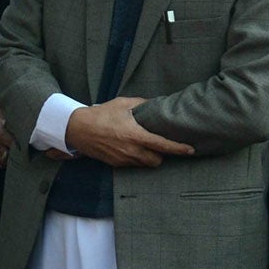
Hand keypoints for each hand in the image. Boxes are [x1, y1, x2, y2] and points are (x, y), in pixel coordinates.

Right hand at [60, 97, 192, 167]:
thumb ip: (142, 104)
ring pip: (144, 164)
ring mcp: (123, 159)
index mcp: (136, 135)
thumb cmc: (101, 114)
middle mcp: (131, 150)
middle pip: (156, 161)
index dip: (179, 149)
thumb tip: (155, 104)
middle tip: (160, 146)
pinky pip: (132, 164)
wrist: (78, 129)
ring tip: (145, 147)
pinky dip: (136, 159)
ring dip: (149, 158)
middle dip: (161, 156)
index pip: (163, 146)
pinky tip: (131, 148)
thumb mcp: (123, 103)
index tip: (190, 150)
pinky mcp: (115, 164)